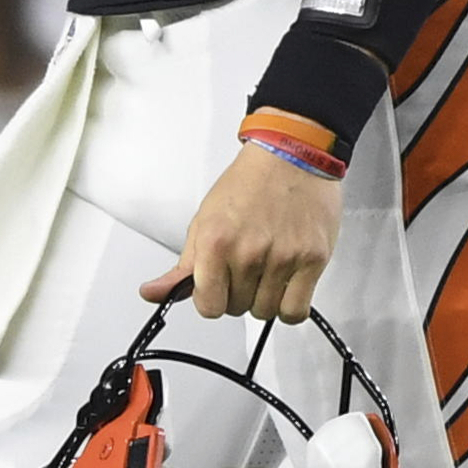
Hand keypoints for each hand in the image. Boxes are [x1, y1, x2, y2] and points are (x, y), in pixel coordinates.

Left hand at [148, 141, 342, 324]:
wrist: (290, 155)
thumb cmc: (248, 184)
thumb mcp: (204, 221)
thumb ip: (183, 266)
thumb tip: (154, 293)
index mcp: (216, 242)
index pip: (208, 306)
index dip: (211, 299)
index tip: (217, 288)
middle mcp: (249, 252)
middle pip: (237, 309)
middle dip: (237, 295)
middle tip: (245, 269)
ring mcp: (283, 258)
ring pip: (266, 312)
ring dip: (264, 299)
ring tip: (266, 271)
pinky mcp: (312, 259)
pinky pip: (295, 311)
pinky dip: (289, 307)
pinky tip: (285, 287)